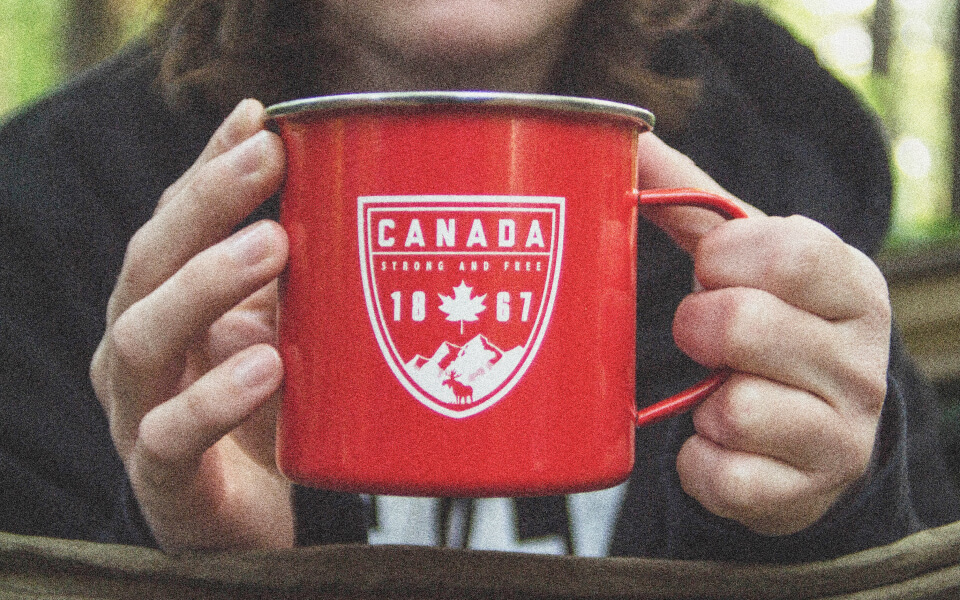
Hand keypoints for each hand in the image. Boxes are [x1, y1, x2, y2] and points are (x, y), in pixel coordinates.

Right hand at [90, 100, 292, 550]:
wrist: (247, 523)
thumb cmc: (264, 413)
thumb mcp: (281, 329)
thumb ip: (297, 275)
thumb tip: (358, 193)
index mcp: (161, 305)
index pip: (173, 220)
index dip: (209, 166)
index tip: (261, 117)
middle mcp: (137, 348)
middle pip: (149, 262)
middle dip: (207, 202)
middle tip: (268, 159)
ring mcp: (139, 412)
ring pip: (146, 336)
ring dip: (208, 283)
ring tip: (274, 247)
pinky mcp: (162, 478)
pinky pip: (173, 436)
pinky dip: (217, 397)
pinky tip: (266, 366)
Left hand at [637, 134, 889, 534]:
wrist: (814, 441)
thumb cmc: (772, 330)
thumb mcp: (751, 262)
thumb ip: (695, 201)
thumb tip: (630, 137)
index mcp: (852, 287)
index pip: (791, 251)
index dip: (725, 259)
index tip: (711, 270)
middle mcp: (861, 361)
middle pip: (745, 325)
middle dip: (698, 328)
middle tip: (701, 336)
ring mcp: (842, 435)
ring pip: (736, 409)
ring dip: (703, 402)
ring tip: (717, 394)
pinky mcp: (806, 495)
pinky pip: (724, 477)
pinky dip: (699, 462)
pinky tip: (716, 445)